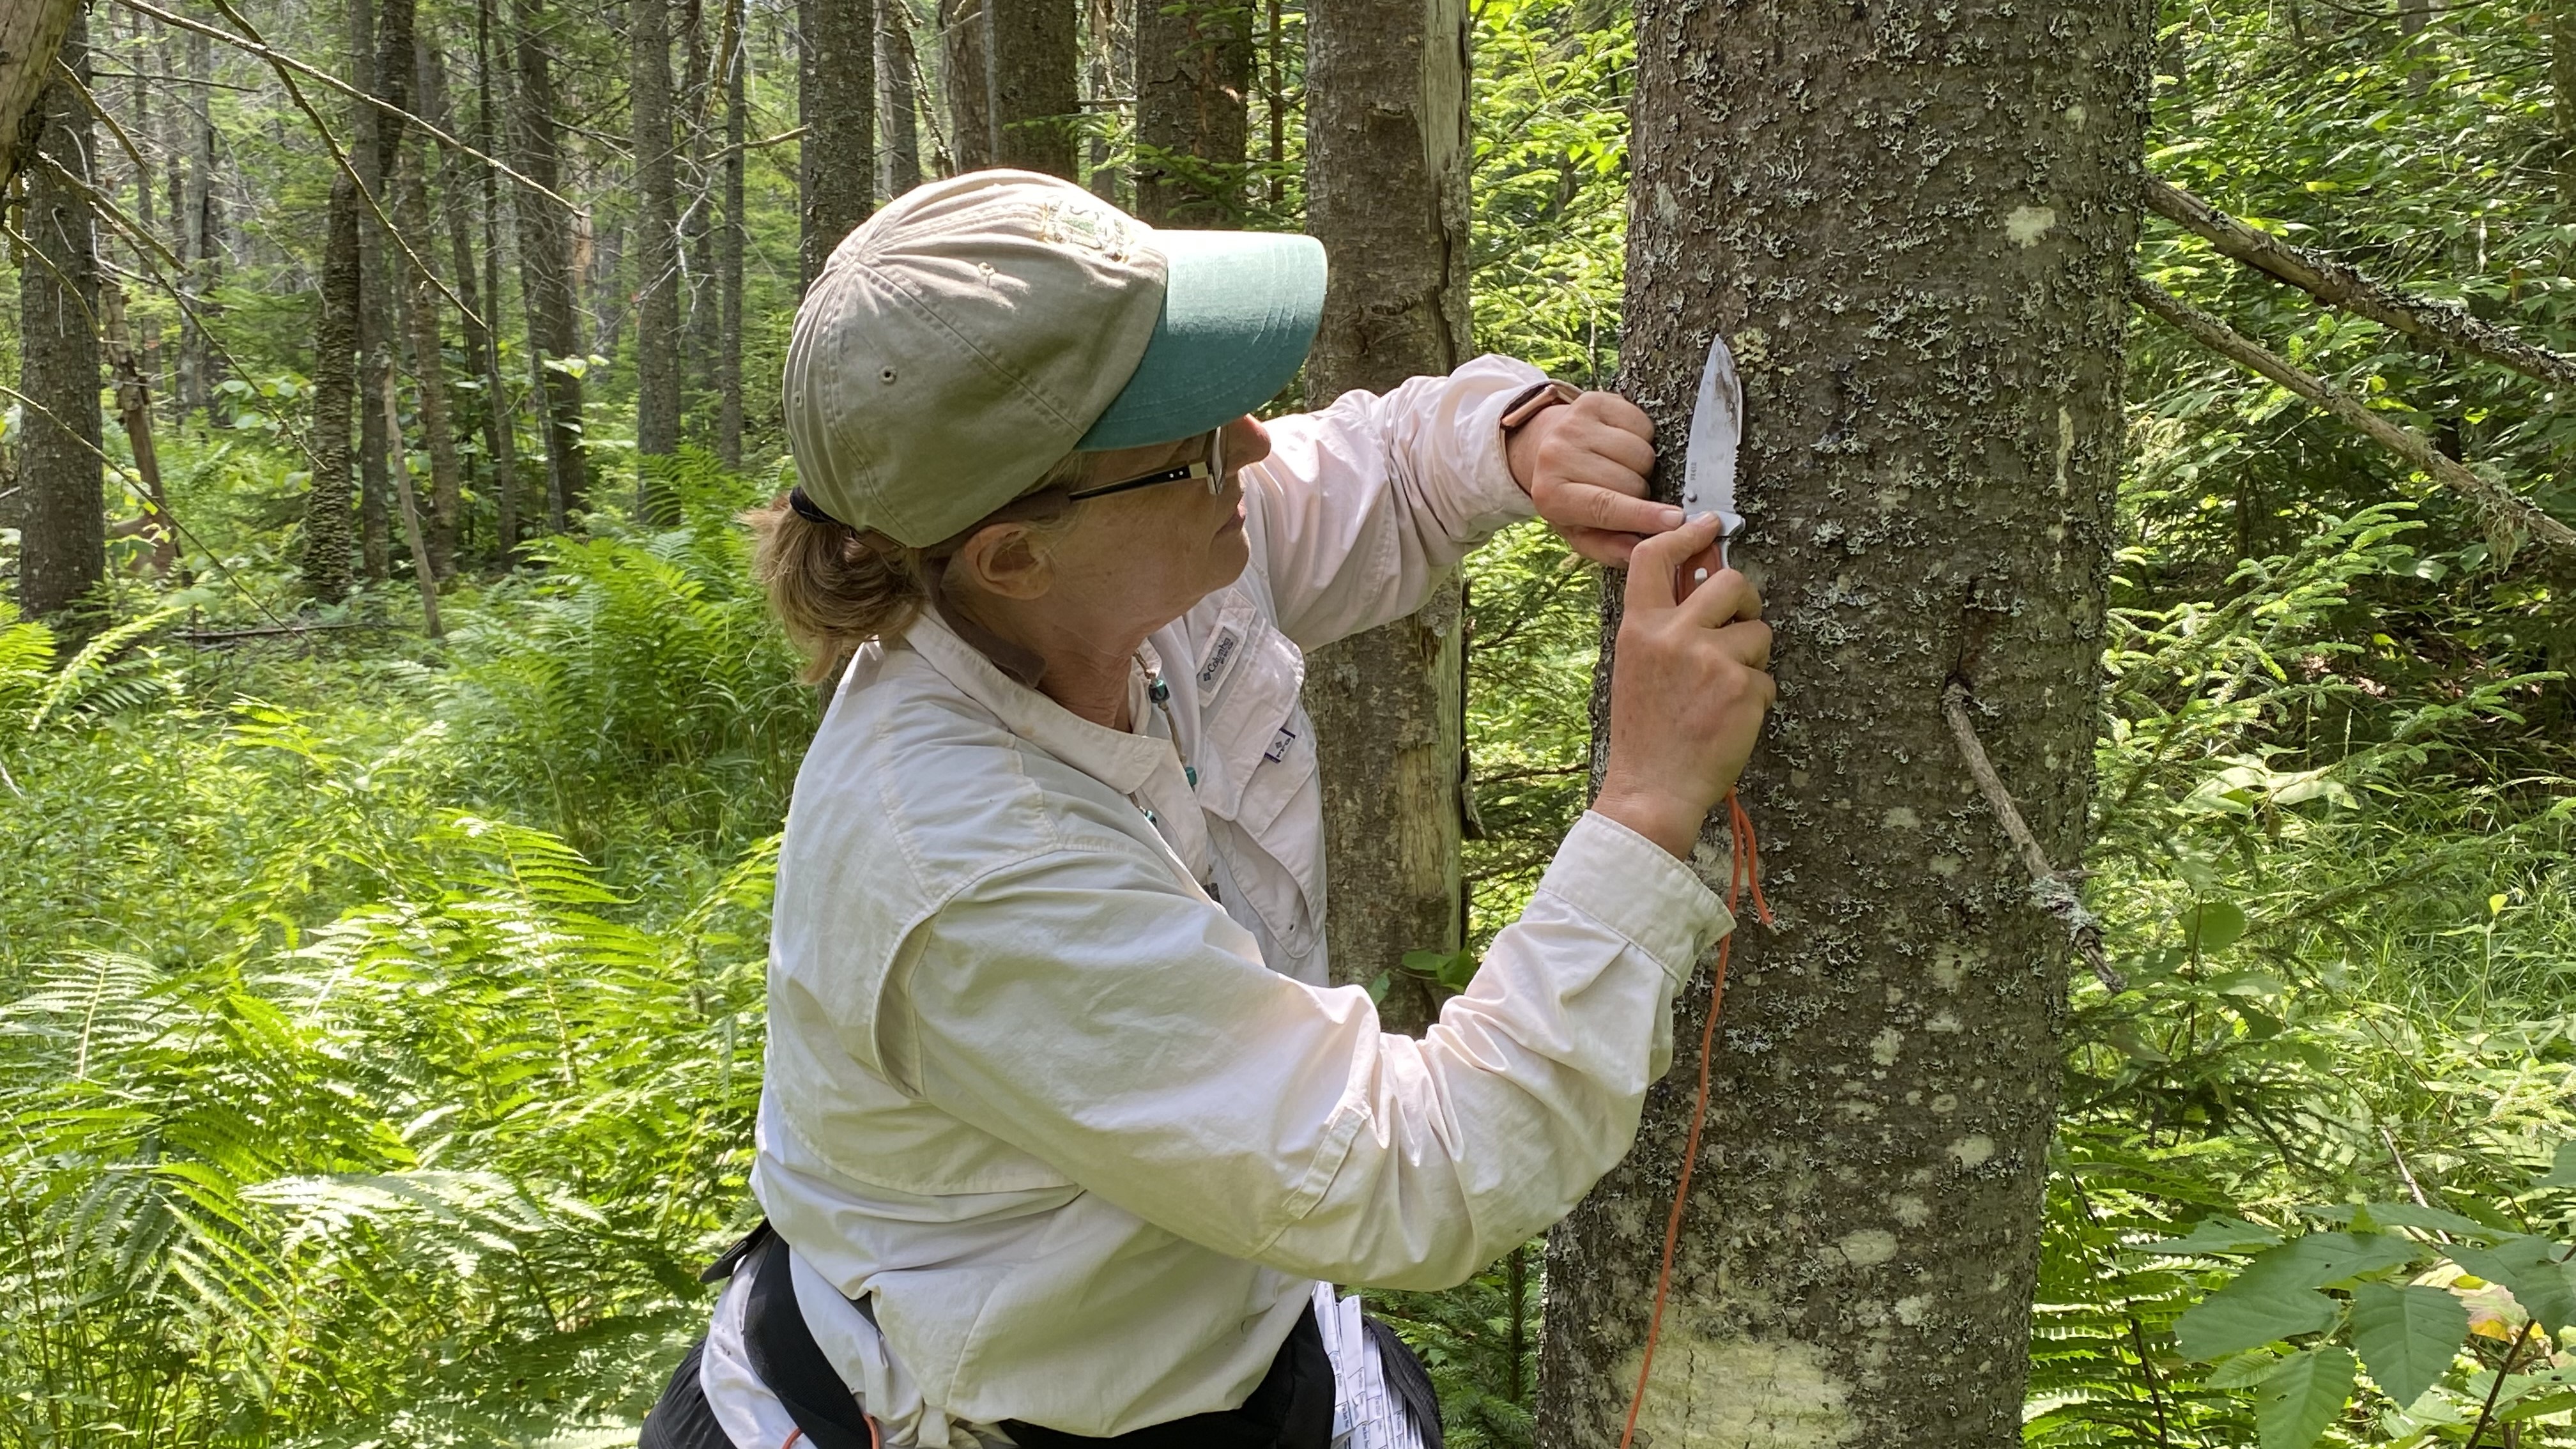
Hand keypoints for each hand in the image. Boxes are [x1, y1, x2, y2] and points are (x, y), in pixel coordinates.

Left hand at [1507, 390, 1686, 566]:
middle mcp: (1556, 456)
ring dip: (1641, 465)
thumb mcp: (1580, 531)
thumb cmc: (1569, 496)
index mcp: (1551, 495)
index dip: (1643, 515)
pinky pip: (1642, 424)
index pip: (1605, 506)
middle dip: (1640, 491)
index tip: (1675, 521)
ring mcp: (1574, 425)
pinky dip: (1642, 438)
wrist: (1545, 448)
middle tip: (1627, 492)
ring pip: (1640, 452)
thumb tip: (1641, 551)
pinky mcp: (1592, 401)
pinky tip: (1623, 446)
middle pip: (1631, 480)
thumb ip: (1609, 548)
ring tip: (1622, 468)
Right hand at [1591, 515, 1774, 860]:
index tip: (1707, 524)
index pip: (1654, 558)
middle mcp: (1674, 635)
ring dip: (1752, 659)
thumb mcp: (1638, 668)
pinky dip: (1756, 697)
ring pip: (1759, 633)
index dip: (1685, 534)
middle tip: (1742, 623)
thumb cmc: (1646, 733)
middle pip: (1730, 582)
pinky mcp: (1743, 686)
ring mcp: (1712, 659)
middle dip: (1746, 600)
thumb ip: (1664, 627)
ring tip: (1723, 693)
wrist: (1653, 789)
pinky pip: (1766, 676)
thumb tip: (1701, 585)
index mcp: (1640, 628)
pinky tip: (1730, 720)